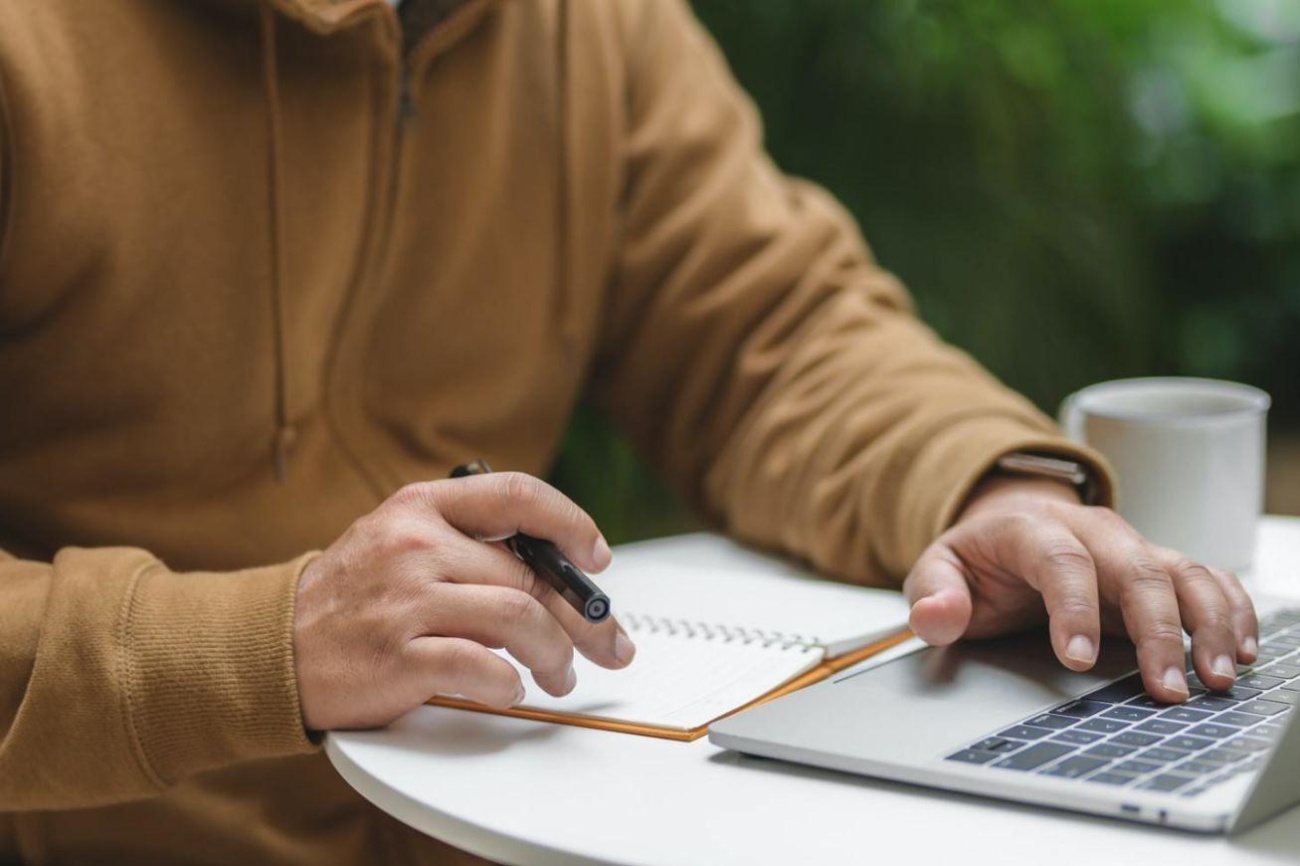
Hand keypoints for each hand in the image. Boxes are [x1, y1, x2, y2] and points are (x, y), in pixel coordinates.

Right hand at [293, 473, 635, 730]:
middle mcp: (415, 546)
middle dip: (584, 618)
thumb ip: (466, 546)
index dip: (571, 523)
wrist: (271, 647)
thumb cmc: (348, 599)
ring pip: (519, 619)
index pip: (516, 495)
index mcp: (421, 508)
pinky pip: (482, 668)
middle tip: (607, 644)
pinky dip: (509, 684)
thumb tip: (555, 574)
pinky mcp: (397, 658)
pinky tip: (508, 689)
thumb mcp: (398, 543)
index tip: (596, 556)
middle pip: (531, 574)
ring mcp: (405, 601)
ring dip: (556, 655)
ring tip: (560, 674)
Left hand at [903, 475, 1257, 702]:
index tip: (1076, 659)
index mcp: (1031, 529)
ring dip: (1207, 621)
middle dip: (1157, 629)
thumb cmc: (978, 559)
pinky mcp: (1157, 567)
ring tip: (1216, 677)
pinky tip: (1240, 650)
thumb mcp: (939, 571)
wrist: (1010, 526)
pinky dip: (1231, 609)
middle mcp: (1091, 531)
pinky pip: (1206, 578)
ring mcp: (1130, 548)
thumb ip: (932, 594)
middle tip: (1168, 688)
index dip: (1073, 607)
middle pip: (1136, 568)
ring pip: (1182, 570)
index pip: (1060, 560)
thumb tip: (935, 616)